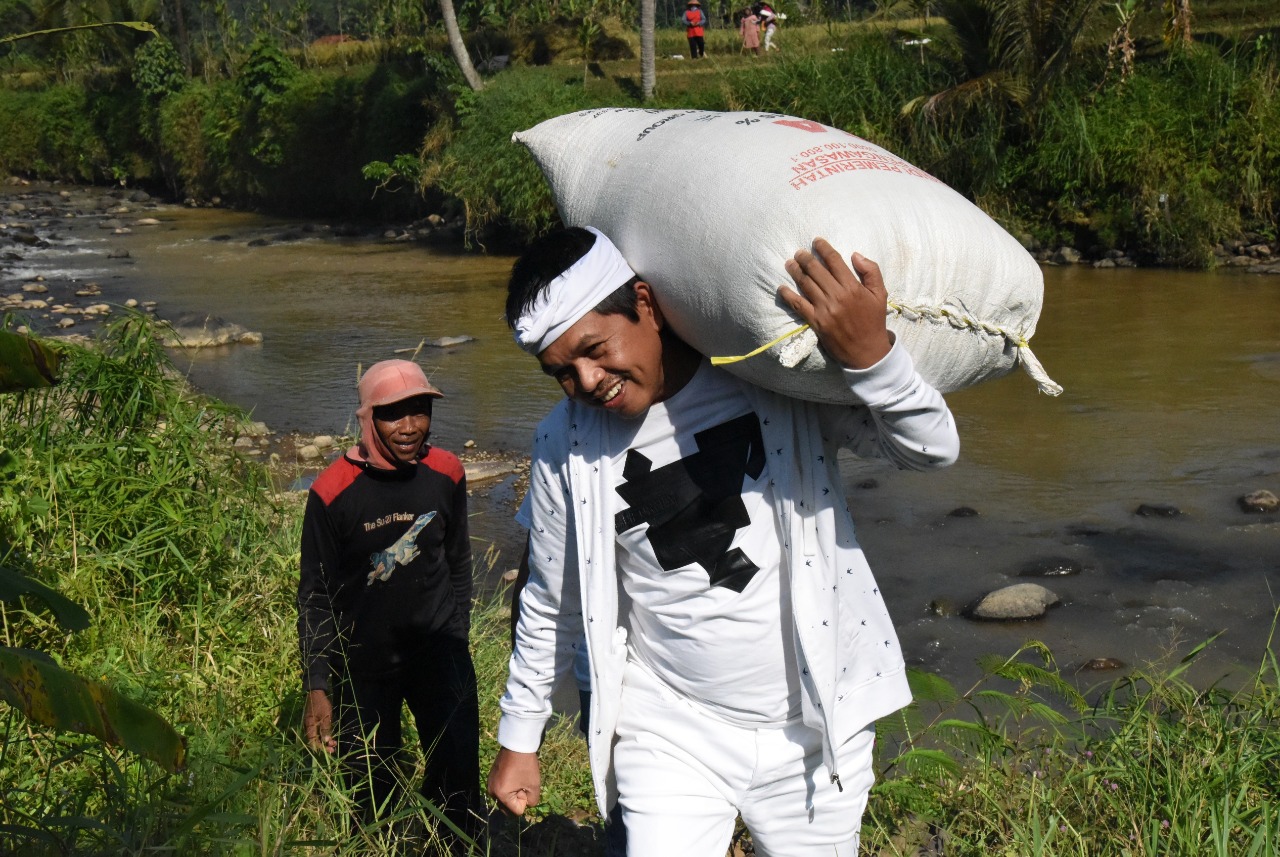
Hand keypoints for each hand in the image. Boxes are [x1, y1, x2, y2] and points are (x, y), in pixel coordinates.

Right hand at [302, 689, 335, 753]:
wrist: (316, 693)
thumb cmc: (321, 704)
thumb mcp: (326, 716)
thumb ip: (325, 729)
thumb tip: (326, 741)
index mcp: (309, 726)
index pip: (313, 742)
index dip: (321, 748)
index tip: (330, 750)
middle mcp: (308, 727)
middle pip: (314, 741)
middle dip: (324, 746)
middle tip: (333, 749)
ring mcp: (310, 725)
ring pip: (317, 737)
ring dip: (325, 741)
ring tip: (334, 744)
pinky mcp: (314, 722)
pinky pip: (317, 732)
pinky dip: (323, 735)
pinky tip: (330, 737)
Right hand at [487, 747, 541, 815]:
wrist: (517, 745)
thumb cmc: (526, 766)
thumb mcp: (534, 786)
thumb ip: (532, 801)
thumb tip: (526, 804)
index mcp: (501, 795)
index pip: (516, 811)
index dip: (524, 800)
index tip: (524, 786)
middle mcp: (492, 792)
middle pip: (508, 807)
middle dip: (517, 799)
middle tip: (521, 783)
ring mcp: (490, 784)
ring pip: (504, 799)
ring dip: (513, 793)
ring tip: (517, 778)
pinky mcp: (491, 777)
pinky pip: (500, 790)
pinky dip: (508, 787)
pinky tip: (512, 775)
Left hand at [780, 237, 892, 369]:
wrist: (867, 352)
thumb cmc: (874, 321)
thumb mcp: (880, 294)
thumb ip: (871, 271)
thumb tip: (855, 255)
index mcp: (853, 287)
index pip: (835, 261)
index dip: (824, 249)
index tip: (816, 241)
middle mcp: (837, 296)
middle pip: (816, 270)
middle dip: (805, 258)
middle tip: (799, 252)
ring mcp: (825, 309)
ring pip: (806, 285)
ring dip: (795, 272)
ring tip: (789, 263)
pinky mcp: (816, 322)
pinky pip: (799, 305)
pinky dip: (788, 295)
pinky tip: (781, 288)